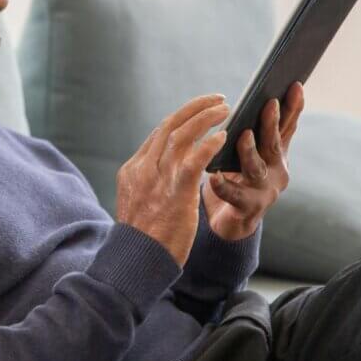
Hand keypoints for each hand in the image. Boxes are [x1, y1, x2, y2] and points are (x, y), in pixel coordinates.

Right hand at [116, 94, 231, 266]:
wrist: (136, 261)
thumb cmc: (143, 237)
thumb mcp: (138, 201)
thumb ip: (152, 182)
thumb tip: (172, 171)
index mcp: (134, 169)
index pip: (159, 133)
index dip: (182, 118)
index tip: (199, 110)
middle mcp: (144, 168)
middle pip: (170, 125)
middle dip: (195, 108)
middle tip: (217, 100)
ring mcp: (157, 179)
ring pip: (181, 135)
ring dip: (205, 118)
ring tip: (225, 109)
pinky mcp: (175, 193)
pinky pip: (193, 160)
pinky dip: (208, 145)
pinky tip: (223, 137)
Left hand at [202, 82, 304, 240]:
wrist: (232, 222)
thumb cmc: (241, 178)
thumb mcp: (255, 153)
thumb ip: (261, 131)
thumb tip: (268, 97)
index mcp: (277, 155)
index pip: (287, 126)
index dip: (293, 107)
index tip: (295, 84)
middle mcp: (276, 171)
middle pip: (273, 144)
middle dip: (271, 124)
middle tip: (269, 103)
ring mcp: (264, 191)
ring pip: (256, 168)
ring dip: (250, 151)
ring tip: (242, 135)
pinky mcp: (247, 209)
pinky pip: (233, 194)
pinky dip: (223, 185)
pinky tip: (214, 175)